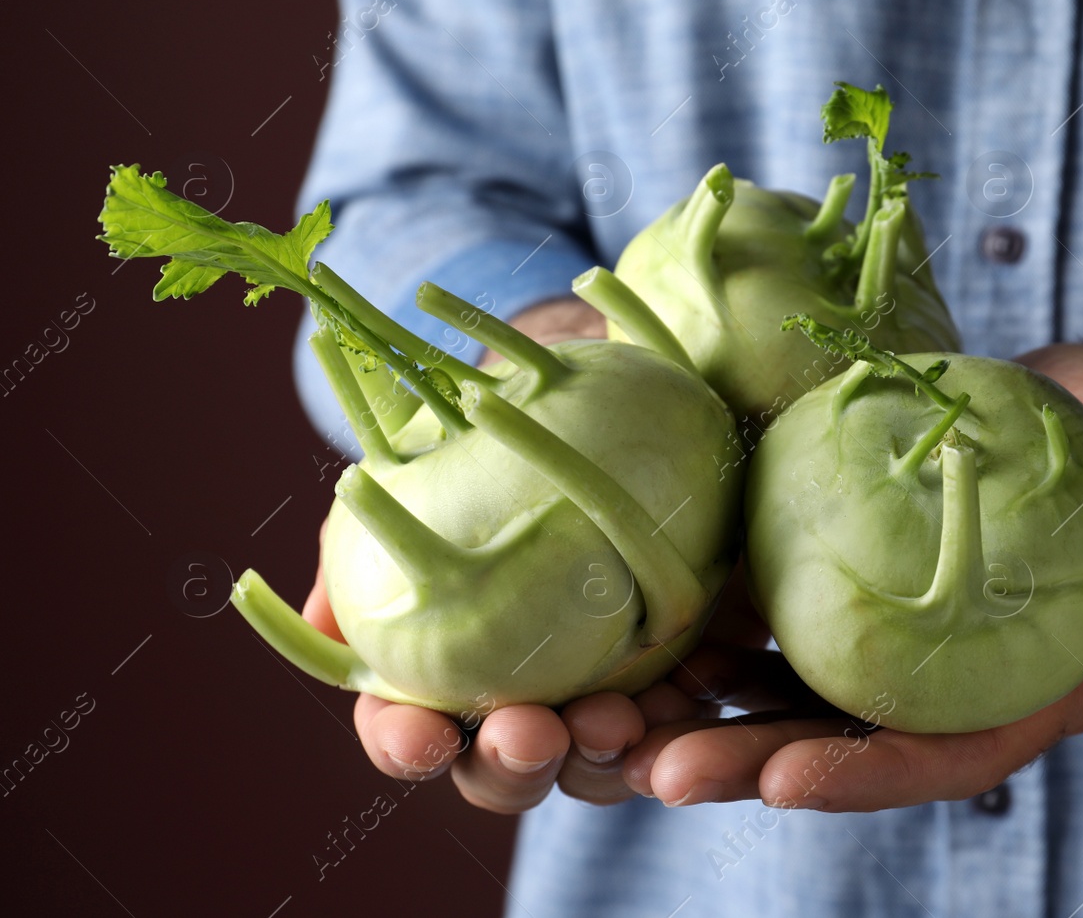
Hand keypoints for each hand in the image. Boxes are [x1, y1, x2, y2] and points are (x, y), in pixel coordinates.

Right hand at [303, 294, 708, 812]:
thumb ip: (370, 536)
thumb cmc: (497, 435)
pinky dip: (679, 727)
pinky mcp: (684, 667)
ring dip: (595, 759)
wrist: (609, 392)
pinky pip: (683, 718)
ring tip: (611, 722)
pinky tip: (683, 706)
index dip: (407, 745)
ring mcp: (606, 687)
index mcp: (449, 666)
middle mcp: (525, 691)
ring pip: (594, 760)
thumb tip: (320, 614)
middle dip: (511, 767)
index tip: (421, 739)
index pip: (414, 728)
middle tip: (530, 736)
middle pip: (505, 767)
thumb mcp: (427, 466)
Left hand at [622, 343, 1082, 812]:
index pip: (953, 752)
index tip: (787, 778)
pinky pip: (774, 638)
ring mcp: (899, 648)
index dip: (872, 772)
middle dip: (756, 767)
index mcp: (1040, 682)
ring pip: (794, 706)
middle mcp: (958, 685)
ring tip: (615, 732)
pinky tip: (637, 653)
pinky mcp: (854, 597)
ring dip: (708, 722)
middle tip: (661, 768)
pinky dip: (709, 652)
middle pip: (852, 747)